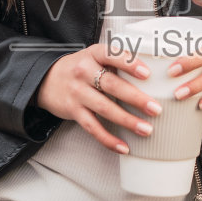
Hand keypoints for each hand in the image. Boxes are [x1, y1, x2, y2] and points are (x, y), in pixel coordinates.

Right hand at [36, 42, 161, 152]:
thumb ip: (117, 62)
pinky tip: (123, 147)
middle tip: (155, 108)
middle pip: (112, 85)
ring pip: (104, 108)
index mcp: (93, 54)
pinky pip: (93, 127)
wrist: (45, 79)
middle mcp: (84, 72)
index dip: (129, 64)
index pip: (112, 55)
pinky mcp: (73, 111)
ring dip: (127, 120)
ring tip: (146, 129)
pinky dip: (108, 139)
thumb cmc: (80, 68)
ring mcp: (77, 92)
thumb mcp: (94, 57)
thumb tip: (152, 75)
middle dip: (136, 98)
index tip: (147, 74)